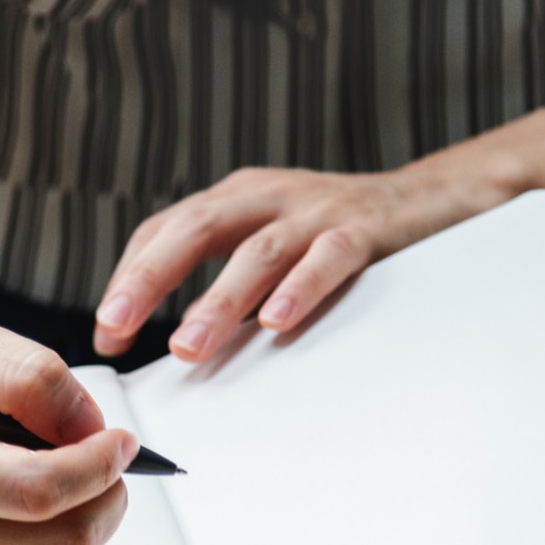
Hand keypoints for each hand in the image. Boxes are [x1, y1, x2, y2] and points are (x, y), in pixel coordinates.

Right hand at [0, 325, 139, 544]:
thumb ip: (34, 377)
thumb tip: (89, 429)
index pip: (35, 490)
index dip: (98, 465)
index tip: (119, 442)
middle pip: (69, 543)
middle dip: (107, 497)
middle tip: (101, 469)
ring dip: (98, 534)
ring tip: (72, 501)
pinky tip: (54, 536)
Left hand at [92, 161, 524, 360]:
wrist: (435, 201)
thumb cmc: (342, 236)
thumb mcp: (272, 249)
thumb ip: (228, 287)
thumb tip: (179, 348)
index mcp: (237, 200)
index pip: (166, 231)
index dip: (130, 277)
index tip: (108, 331)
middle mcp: (268, 197)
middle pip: (194, 229)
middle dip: (149, 280)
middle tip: (117, 327)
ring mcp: (317, 210)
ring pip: (256, 251)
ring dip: (217, 301)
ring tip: (188, 347)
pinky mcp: (365, 228)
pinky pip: (329, 257)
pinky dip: (300, 288)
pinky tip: (277, 322)